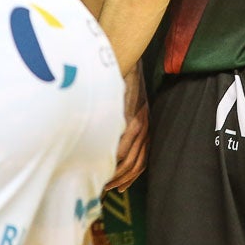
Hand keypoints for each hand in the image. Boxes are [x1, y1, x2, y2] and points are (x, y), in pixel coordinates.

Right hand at [106, 67, 147, 191]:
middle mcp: (145, 125)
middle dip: (121, 179)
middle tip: (106, 188)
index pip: (142, 160)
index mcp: (145, 124)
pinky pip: (120, 143)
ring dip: (114, 173)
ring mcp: (137, 120)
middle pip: (136, 163)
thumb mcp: (126, 103)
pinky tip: (100, 163)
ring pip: (128, 158)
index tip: (118, 188)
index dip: (131, 177)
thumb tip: (106, 142)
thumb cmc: (118, 78)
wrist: (122, 56)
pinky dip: (112, 157)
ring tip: (99, 180)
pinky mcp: (127, 115)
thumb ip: (121, 122)